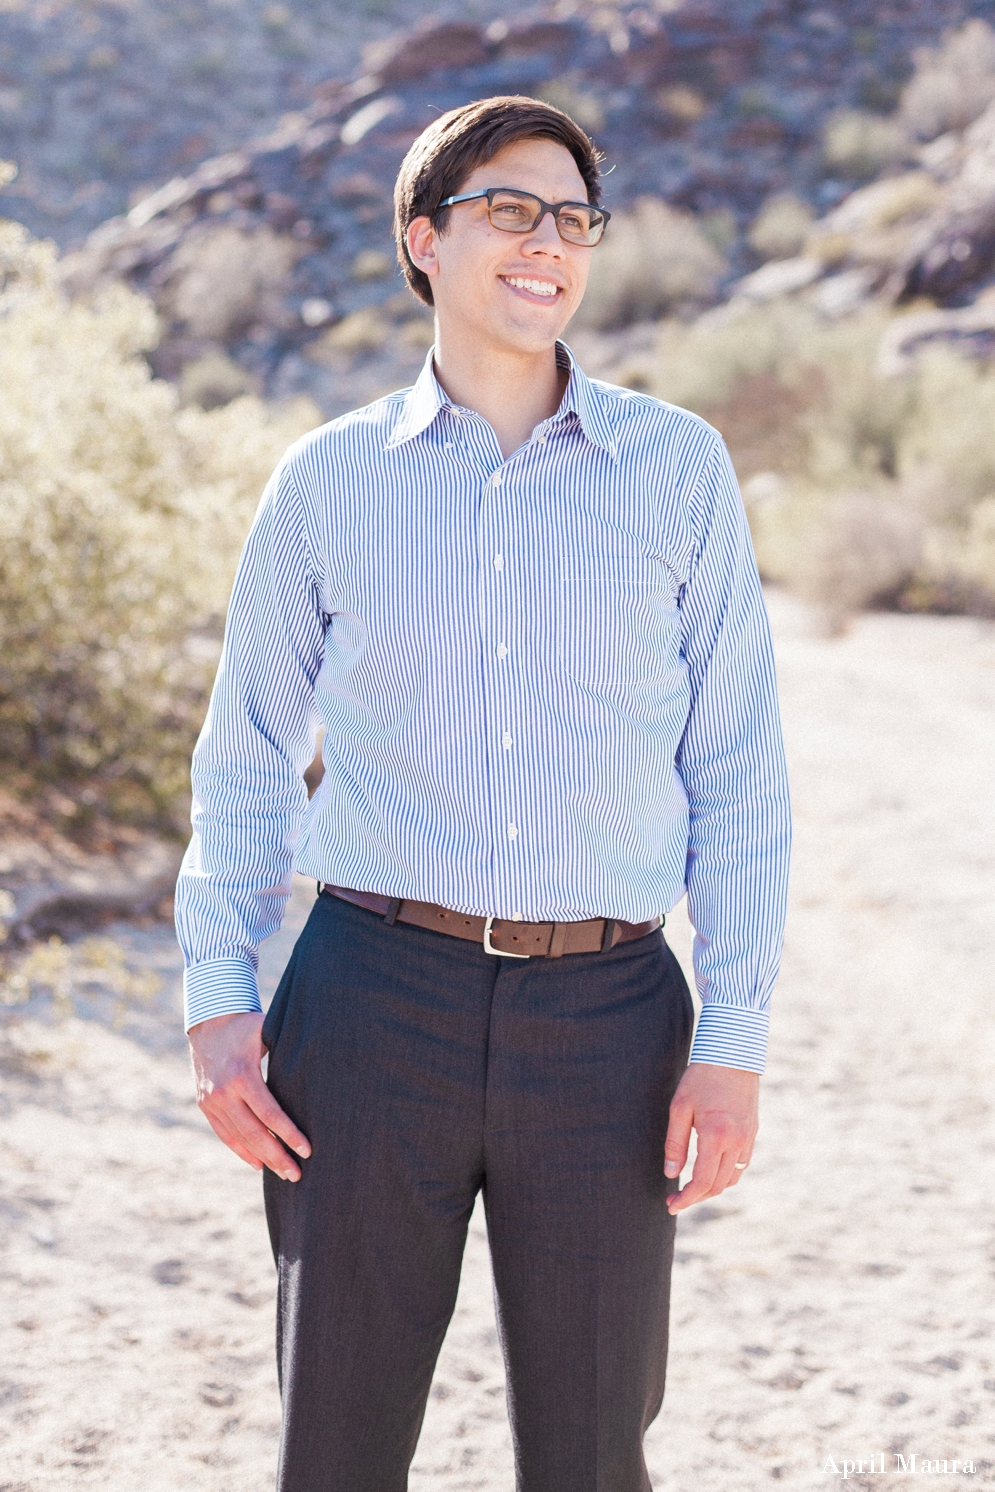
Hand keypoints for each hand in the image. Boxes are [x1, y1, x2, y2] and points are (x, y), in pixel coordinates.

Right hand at [188, 1011, 310, 1180]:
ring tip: (283, 1174)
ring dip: (262, 1158)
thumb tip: (321, 1069)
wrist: (209, 1021)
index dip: (289, 1135)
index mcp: (243, 1075)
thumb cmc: (248, 1026)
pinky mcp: (205, 1105)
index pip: (270, 1114)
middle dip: (278, 1156)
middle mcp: (224, 1092)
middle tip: (298, 1175)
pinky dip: (241, 1150)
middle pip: (254, 1133)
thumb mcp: (268, 1033)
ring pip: (239, 1138)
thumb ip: (288, 1051)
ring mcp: (212, 1101)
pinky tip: (258, 1164)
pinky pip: (224, 1134)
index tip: (307, 1150)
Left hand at [664, 1062, 758, 1214]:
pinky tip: (710, 1169)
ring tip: (691, 1186)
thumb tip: (671, 1174)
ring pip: (732, 1178)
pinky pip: (741, 1164)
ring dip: (712, 1188)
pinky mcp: (753, 1132)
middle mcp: (737, 1142)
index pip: (702, 1182)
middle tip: (676, 1199)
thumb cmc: (701, 1077)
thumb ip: (675, 1143)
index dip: (686, 1198)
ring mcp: (748, 1138)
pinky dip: (726, 1174)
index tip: (671, 1205)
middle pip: (718, 1186)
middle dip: (696, 1197)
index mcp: (716, 1136)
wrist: (733, 1053)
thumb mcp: (680, 1108)